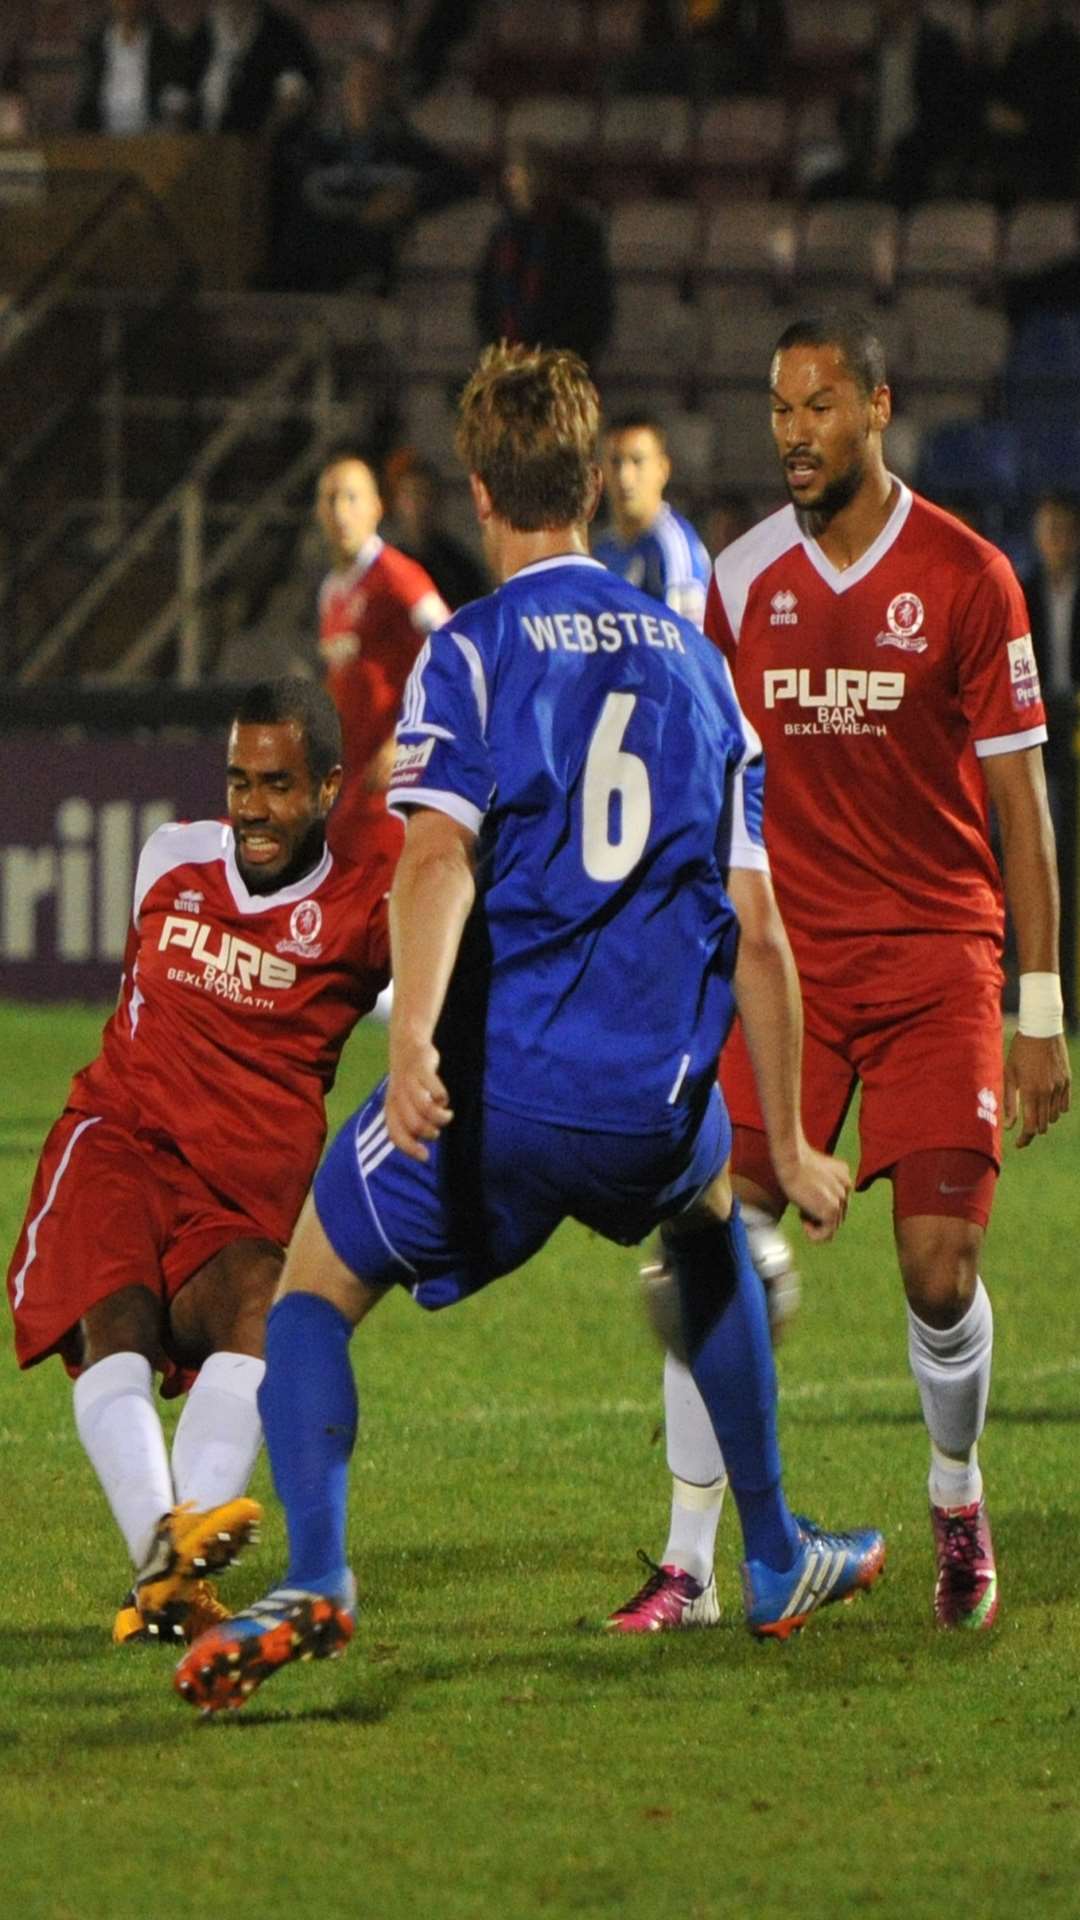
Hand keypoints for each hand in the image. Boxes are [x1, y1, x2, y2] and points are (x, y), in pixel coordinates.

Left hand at [385, 1038, 452, 1161]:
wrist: (406, 1041)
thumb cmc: (407, 1079)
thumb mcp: (402, 1099)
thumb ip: (409, 1120)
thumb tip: (421, 1148)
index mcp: (391, 1105)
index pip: (395, 1133)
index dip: (409, 1148)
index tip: (425, 1156)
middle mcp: (397, 1094)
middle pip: (414, 1124)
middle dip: (429, 1132)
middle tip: (437, 1131)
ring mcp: (409, 1080)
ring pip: (425, 1108)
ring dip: (440, 1118)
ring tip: (447, 1116)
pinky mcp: (422, 1067)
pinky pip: (435, 1089)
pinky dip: (442, 1098)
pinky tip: (444, 1099)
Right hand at [773, 1142, 851, 1242]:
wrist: (792, 1161)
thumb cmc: (793, 1163)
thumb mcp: (812, 1171)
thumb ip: (820, 1185)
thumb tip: (815, 1203)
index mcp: (844, 1176)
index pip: (838, 1201)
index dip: (819, 1205)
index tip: (804, 1202)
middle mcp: (847, 1187)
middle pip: (838, 1215)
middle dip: (818, 1216)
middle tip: (801, 1210)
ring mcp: (841, 1199)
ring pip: (832, 1226)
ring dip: (815, 1224)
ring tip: (801, 1213)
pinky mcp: (832, 1210)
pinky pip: (826, 1234)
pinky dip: (814, 1235)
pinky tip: (804, 1225)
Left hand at [1004, 1031, 1070, 1147]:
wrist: (1042, 1029)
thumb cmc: (1020, 1051)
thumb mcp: (1009, 1074)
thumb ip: (1010, 1102)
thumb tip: (1009, 1126)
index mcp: (1031, 1092)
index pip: (1031, 1127)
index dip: (1024, 1139)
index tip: (1018, 1144)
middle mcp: (1048, 1093)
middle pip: (1043, 1125)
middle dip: (1032, 1130)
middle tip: (1023, 1130)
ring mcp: (1060, 1088)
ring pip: (1054, 1117)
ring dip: (1044, 1119)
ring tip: (1033, 1112)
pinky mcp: (1067, 1082)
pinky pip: (1063, 1106)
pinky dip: (1055, 1110)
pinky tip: (1046, 1104)